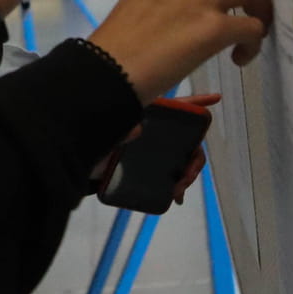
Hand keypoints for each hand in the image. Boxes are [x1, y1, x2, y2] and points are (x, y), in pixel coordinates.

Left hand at [87, 93, 220, 197]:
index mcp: (144, 117)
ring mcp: (152, 150)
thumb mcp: (102, 135)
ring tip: (179, 189)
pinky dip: (178, 184)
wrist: (77, 169)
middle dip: (194, 158)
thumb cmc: (88, 145)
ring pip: (182, 158)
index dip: (195, 102)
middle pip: (186, 139)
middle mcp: (151, 131)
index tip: (215, 98)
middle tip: (186, 178)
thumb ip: (119, 131)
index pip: (173, 106)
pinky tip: (177, 195)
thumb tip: (136, 129)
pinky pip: (170, 174)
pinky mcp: (148, 167)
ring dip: (188, 173)